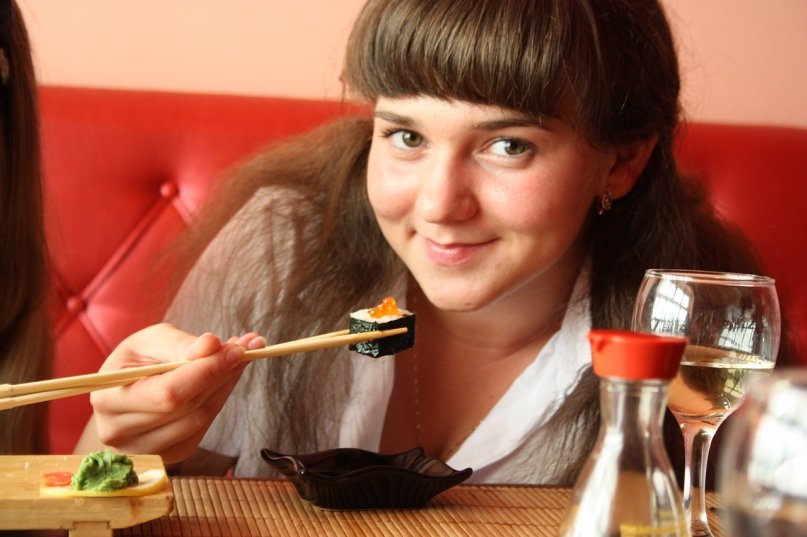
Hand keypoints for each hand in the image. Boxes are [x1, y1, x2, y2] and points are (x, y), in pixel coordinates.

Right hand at [76, 323, 265, 463]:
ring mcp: (144, 450)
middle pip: (188, 407)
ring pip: (200, 418)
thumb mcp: (151, 340)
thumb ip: (180, 344)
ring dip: (227, 385)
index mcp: (109, 398)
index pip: (169, 393)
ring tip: (240, 357)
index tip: (238, 349)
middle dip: (223, 373)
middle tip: (250, 345)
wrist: (125, 390)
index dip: (207, 371)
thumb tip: (211, 345)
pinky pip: (203, 428)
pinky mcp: (168, 455)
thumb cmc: (137, 360)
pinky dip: (220, 399)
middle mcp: (120, 432)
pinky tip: (226, 378)